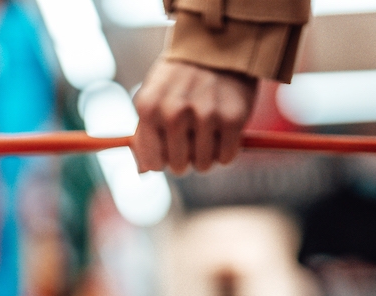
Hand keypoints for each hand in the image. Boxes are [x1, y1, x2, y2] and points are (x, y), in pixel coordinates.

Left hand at [131, 58, 257, 174]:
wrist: (218, 46)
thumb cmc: (180, 77)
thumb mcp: (153, 97)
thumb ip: (144, 134)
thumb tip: (143, 171)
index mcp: (148, 108)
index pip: (152, 161)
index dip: (162, 160)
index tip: (169, 151)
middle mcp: (174, 112)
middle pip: (178, 166)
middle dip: (185, 158)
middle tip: (192, 139)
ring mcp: (204, 115)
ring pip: (203, 165)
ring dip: (207, 156)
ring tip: (208, 132)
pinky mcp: (232, 118)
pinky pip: (226, 157)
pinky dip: (226, 150)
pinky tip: (223, 131)